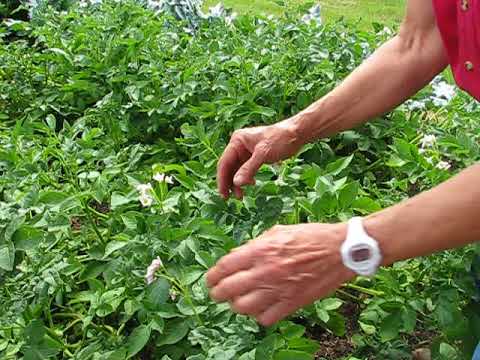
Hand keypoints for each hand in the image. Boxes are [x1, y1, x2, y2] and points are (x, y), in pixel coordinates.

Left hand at [206, 223, 354, 325]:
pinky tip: (261, 308)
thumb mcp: (278, 231)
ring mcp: (278, 289)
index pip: (224, 267)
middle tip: (217, 293)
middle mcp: (264, 271)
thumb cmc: (310, 236)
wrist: (340, 250)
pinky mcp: (291, 303)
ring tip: (239, 301)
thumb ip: (254, 244)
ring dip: (236, 305)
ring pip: (242, 308)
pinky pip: (265, 319)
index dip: (212, 275)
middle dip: (217, 293)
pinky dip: (259, 316)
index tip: (210, 279)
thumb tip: (236, 256)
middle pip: (227, 290)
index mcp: (260, 250)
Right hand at [217, 120, 302, 198]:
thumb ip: (249, 168)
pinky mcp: (254, 155)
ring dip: (238, 182)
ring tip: (241, 196)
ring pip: (236, 169)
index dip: (222, 179)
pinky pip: (245, 169)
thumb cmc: (280, 139)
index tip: (224, 194)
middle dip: (229, 182)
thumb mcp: (263, 154)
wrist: (296, 134)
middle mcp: (239, 145)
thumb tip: (236, 183)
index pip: (224, 162)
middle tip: (230, 198)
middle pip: (229, 167)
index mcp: (237, 141)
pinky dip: (246, 178)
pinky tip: (251, 184)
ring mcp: (246, 150)